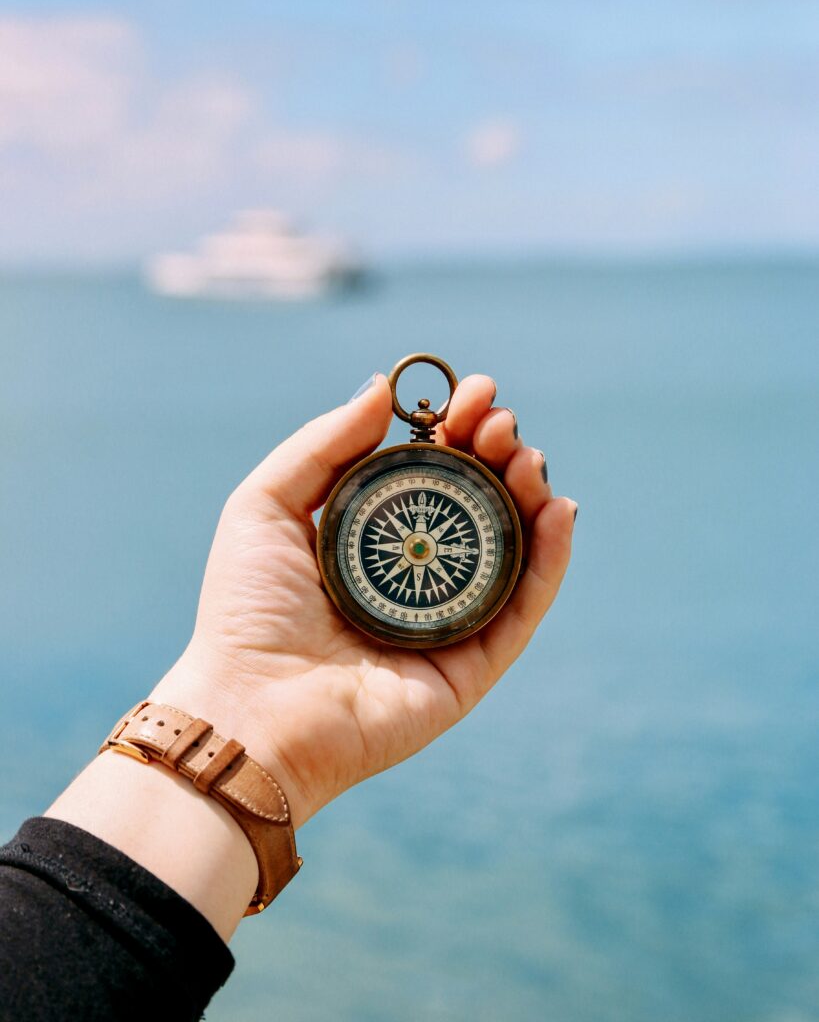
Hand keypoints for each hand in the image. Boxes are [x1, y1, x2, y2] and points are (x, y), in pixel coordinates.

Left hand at [152, 373, 575, 827]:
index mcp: (369, 540)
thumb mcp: (266, 505)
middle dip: (496, 455)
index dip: (457, 430)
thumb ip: (325, 443)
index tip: (473, 393)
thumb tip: (384, 388)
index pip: (430, 474)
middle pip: (477, 506)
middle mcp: (414, 577)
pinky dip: (550, 562)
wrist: (250, 709)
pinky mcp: (472, 667)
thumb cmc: (246, 610)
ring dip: (530, 497)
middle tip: (500, 424)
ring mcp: (447, 621)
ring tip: (528, 457)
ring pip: (510, 552)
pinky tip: (557, 512)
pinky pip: (523, 609)